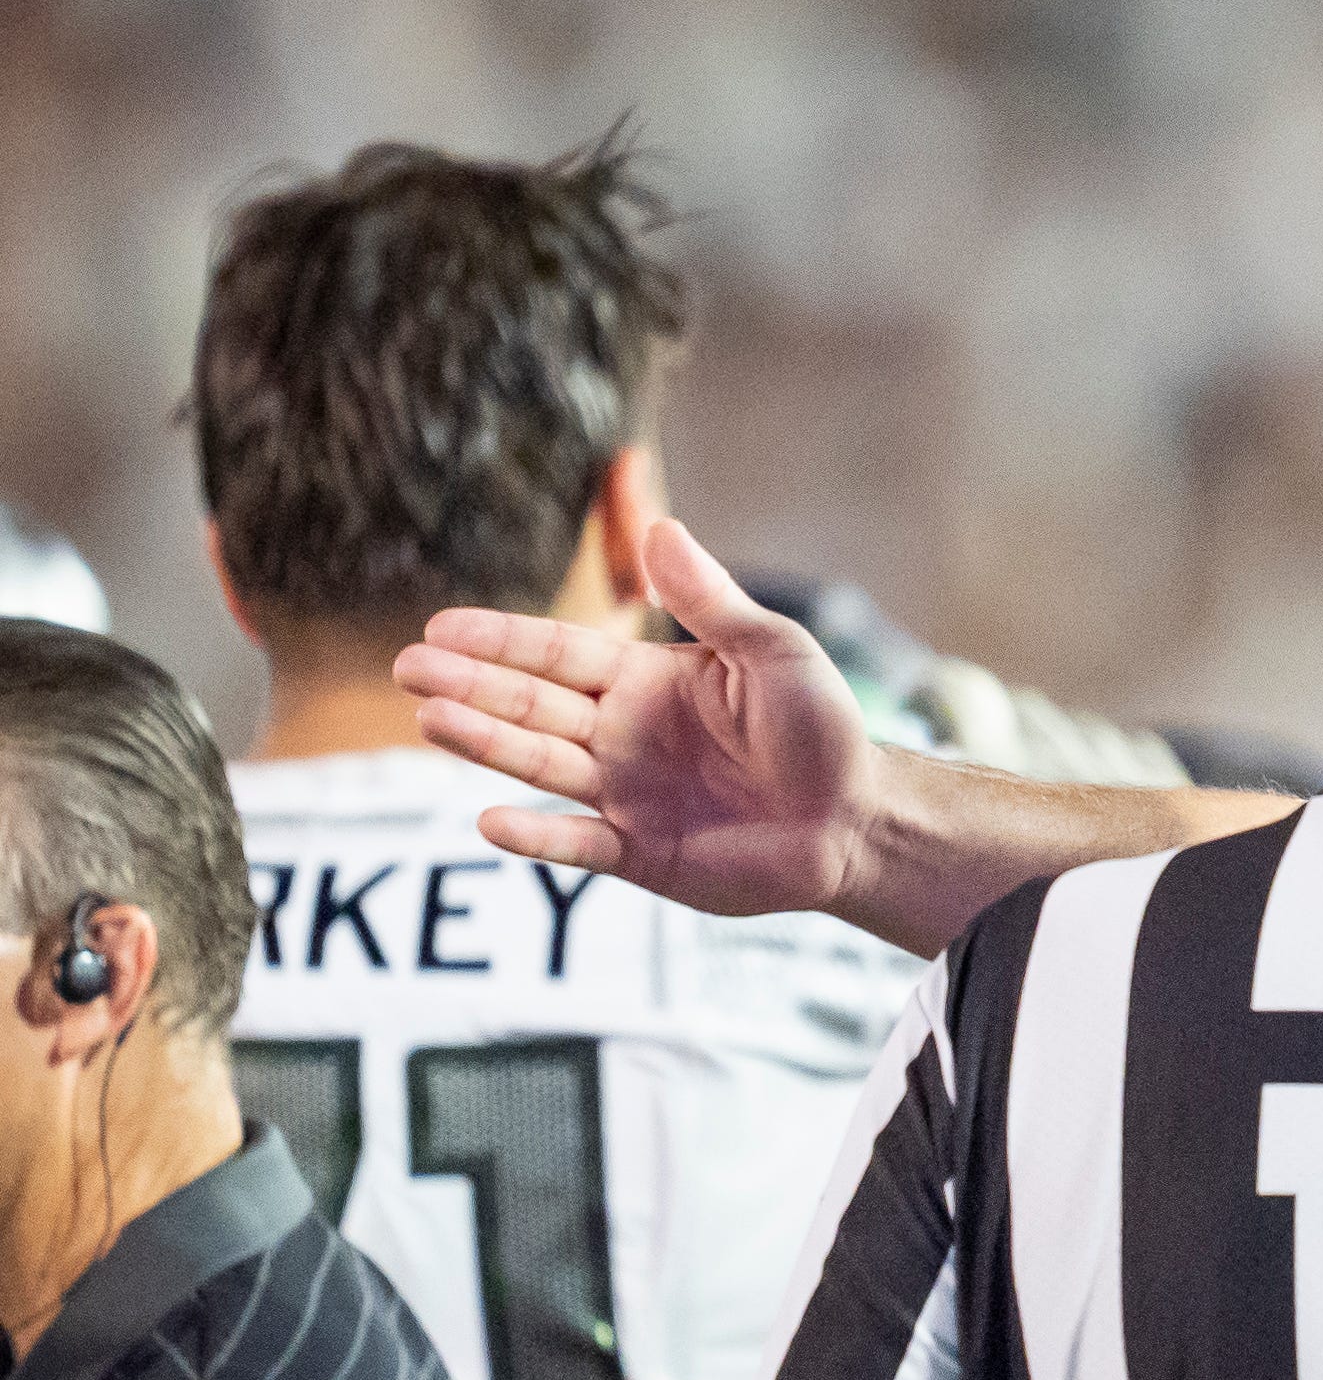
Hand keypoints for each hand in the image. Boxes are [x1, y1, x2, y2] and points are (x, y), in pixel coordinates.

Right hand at [395, 519, 877, 918]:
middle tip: (408, 668)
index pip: (558, 654)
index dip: (501, 639)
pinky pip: (578, 845)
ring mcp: (625, 796)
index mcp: (645, 681)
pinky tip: (491, 822)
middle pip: (531, 705)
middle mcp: (622, 736)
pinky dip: (537, 837)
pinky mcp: (641, 853)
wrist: (856, 821)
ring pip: (540, 765)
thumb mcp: (773, 651)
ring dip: (485, 744)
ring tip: (430, 719)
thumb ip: (711, 600)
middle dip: (470, 685)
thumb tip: (661, 526)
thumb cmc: (823, 730)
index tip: (440, 625)